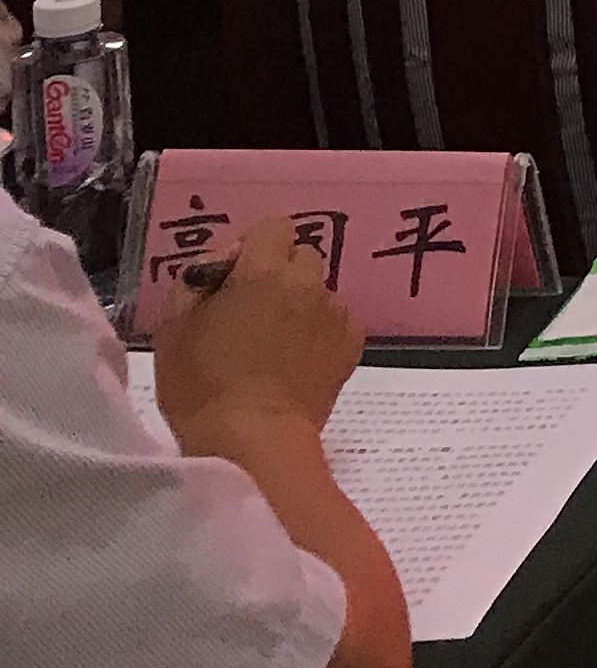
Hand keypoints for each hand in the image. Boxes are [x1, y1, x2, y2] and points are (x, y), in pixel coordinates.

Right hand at [153, 215, 363, 452]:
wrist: (251, 439)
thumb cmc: (200, 385)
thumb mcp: (174, 327)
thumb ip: (196, 281)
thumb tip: (223, 262)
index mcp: (264, 270)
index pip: (273, 227)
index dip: (252, 249)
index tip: (233, 281)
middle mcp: (309, 283)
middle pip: (300, 257)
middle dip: (278, 275)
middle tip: (250, 314)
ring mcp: (335, 313)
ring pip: (319, 291)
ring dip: (299, 305)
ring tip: (272, 347)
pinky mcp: (352, 344)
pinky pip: (335, 322)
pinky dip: (318, 333)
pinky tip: (295, 362)